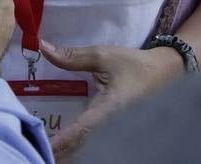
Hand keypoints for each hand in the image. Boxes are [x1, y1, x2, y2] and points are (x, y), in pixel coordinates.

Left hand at [40, 41, 182, 159]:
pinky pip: (93, 145)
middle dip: (59, 152)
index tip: (42, 146)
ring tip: (43, 150)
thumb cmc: (134, 65)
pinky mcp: (115, 133)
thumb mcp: (103, 56)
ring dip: (67, 151)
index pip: (80, 132)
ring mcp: (115, 133)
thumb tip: (43, 48)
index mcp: (109, 111)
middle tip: (34, 150)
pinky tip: (62, 147)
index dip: (60, 142)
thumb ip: (72, 57)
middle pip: (81, 148)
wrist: (166, 75)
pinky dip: (77, 147)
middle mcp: (112, 128)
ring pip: (87, 150)